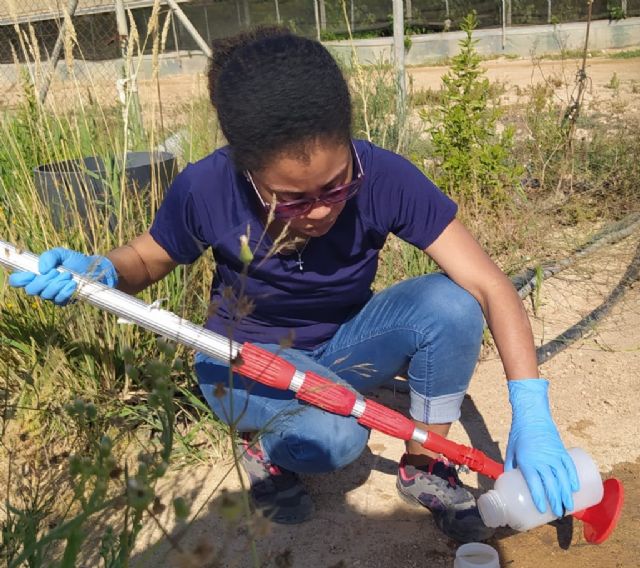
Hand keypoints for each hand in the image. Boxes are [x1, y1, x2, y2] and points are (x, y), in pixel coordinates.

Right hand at [8, 247, 116, 305]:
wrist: (93, 268)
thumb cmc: (74, 261)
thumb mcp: (60, 253)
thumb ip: (49, 257)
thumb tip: (42, 270)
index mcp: (36, 274)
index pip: (17, 281)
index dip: (19, 279)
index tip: (31, 274)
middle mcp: (41, 287)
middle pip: (31, 290)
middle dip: (43, 280)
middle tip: (56, 271)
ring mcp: (52, 295)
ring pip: (46, 295)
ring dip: (57, 284)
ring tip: (68, 275)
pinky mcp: (64, 301)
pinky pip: (60, 299)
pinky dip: (66, 291)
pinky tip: (73, 284)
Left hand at [505, 378, 579, 516]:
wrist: (532, 416)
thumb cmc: (519, 433)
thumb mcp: (511, 450)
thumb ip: (510, 466)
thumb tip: (509, 480)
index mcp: (527, 461)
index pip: (535, 484)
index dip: (539, 498)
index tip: (542, 510)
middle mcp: (542, 460)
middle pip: (551, 485)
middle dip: (556, 501)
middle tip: (558, 513)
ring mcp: (554, 455)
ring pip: (563, 478)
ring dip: (567, 494)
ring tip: (569, 507)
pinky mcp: (562, 450)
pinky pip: (570, 467)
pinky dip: (573, 478)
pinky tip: (575, 489)